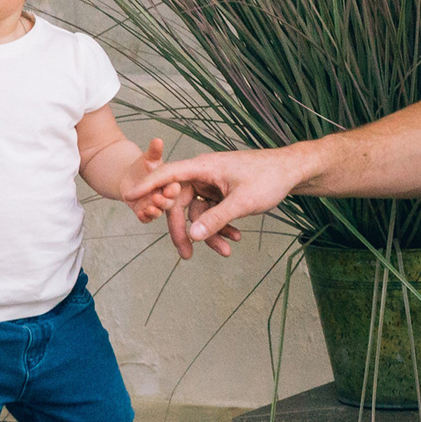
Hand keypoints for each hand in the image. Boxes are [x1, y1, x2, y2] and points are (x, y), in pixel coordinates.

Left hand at [111, 138, 167, 220]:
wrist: (130, 178)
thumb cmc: (144, 167)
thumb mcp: (149, 158)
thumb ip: (154, 151)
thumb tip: (157, 140)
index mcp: (170, 184)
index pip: (175, 188)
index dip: (173, 189)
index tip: (169, 188)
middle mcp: (166, 197)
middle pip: (169, 203)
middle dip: (164, 202)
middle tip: (157, 198)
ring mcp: (156, 206)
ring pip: (158, 212)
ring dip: (154, 211)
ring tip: (149, 208)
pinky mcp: (145, 212)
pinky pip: (146, 218)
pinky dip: (144, 217)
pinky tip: (140, 214)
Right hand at [132, 146, 309, 257]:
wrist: (291, 173)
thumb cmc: (268, 178)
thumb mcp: (243, 201)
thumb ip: (217, 218)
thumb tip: (194, 236)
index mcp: (204, 167)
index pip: (169, 175)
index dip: (148, 185)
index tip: (129, 195)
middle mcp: (203, 174)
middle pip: (179, 203)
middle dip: (182, 229)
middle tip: (186, 254)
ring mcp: (211, 185)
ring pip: (197, 213)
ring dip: (209, 233)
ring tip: (227, 251)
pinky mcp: (220, 194)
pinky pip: (211, 214)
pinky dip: (220, 227)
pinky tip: (234, 238)